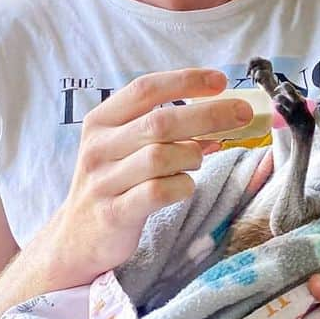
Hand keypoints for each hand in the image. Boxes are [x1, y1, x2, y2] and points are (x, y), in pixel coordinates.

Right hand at [40, 68, 252, 286]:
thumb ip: (163, 129)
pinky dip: (182, 186)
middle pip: (160, 121)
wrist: (76, 238)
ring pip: (161, 156)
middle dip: (208, 114)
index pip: (145, 89)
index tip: (221, 80)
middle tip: (243, 114)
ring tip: (196, 162)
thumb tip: (221, 116)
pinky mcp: (114, 213)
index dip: (185, 81)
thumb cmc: (112, 183)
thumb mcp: (125, 147)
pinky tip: (184, 186)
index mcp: (101, 121)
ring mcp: (103, 181)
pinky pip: (158, 192)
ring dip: (192, 156)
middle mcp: (98, 147)